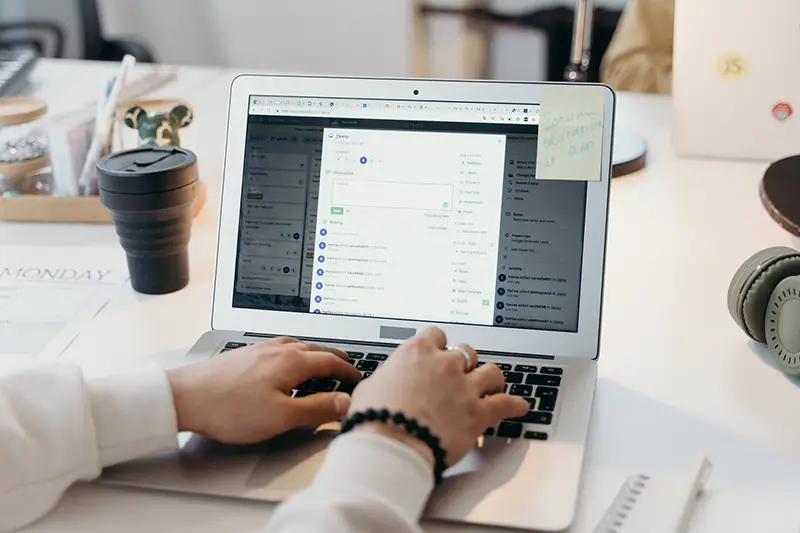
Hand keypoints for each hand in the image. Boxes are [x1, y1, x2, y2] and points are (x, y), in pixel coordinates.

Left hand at [167, 337, 360, 443]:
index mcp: (291, 362)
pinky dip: (293, 353)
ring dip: (314, 353)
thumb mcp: (281, 417)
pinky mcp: (243, 354)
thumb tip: (345, 402)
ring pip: (296, 346)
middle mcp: (277, 349)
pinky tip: (283, 360)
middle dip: (334, 358)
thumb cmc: (228, 408)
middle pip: (315, 349)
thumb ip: (316, 409)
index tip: (359, 378)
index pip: (330, 362)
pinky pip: (278, 347)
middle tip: (347, 366)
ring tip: (319, 361)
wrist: (183, 396)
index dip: (348, 371)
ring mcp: (258, 349)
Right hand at [348, 328, 528, 466]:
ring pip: (491, 373)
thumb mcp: (370, 387)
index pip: (436, 335)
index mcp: (417, 352)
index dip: (437, 346)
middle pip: (466, 351)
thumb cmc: (374, 417)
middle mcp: (444, 364)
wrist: (390, 444)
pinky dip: (515, 405)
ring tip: (492, 385)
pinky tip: (520, 406)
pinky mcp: (478, 413)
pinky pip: (506, 404)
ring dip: (491, 379)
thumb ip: (386, 379)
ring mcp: (464, 387)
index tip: (437, 353)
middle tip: (461, 373)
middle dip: (465, 362)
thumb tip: (384, 383)